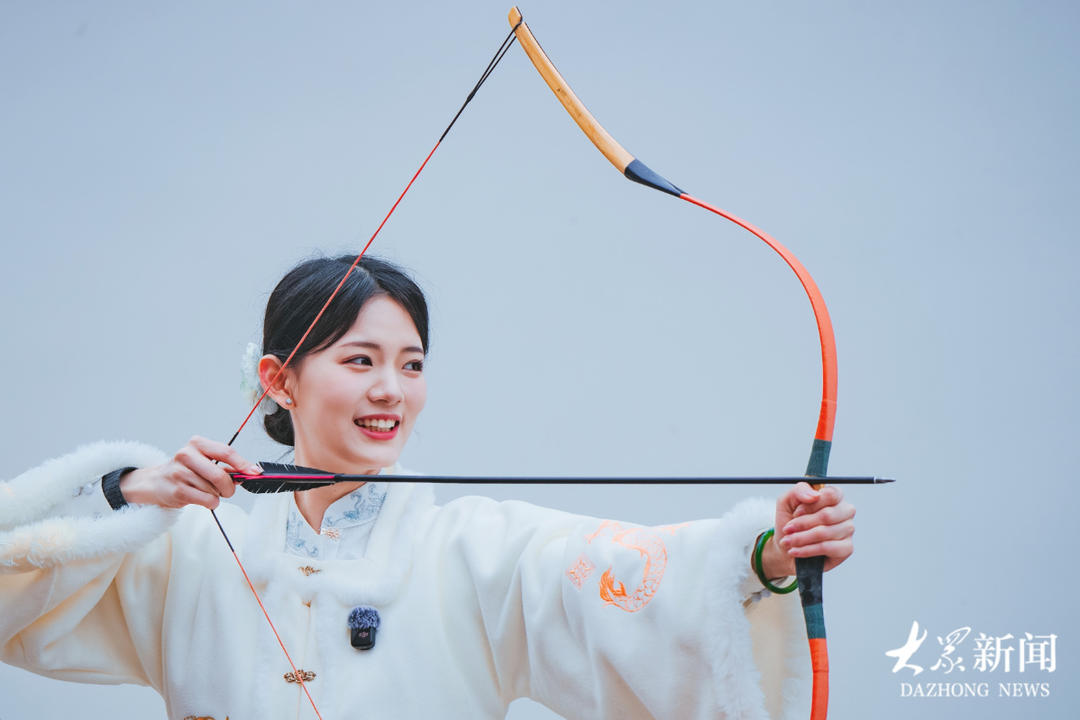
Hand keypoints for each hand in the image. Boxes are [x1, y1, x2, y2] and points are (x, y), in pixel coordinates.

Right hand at [118, 436, 261, 509]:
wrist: (155, 483)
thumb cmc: (185, 471)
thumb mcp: (204, 462)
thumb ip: (226, 466)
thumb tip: (250, 472)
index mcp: (197, 444)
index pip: (226, 452)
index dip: (243, 463)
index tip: (255, 472)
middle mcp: (186, 454)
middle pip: (220, 474)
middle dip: (229, 487)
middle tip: (228, 491)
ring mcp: (179, 472)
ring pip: (213, 490)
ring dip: (217, 495)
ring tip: (206, 492)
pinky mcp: (176, 490)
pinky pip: (206, 500)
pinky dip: (210, 502)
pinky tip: (202, 498)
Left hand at [760, 482, 855, 577]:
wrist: (786, 546)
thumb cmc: (790, 521)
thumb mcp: (787, 501)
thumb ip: (799, 491)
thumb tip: (815, 495)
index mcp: (834, 496)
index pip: (831, 494)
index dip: (811, 505)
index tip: (796, 512)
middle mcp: (845, 511)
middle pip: (828, 515)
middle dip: (803, 523)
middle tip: (788, 529)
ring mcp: (848, 530)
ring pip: (825, 533)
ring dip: (801, 538)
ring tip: (788, 541)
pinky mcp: (847, 548)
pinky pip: (828, 548)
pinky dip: (807, 550)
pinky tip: (795, 551)